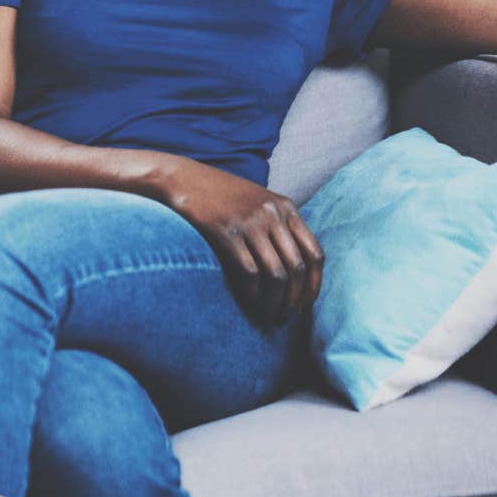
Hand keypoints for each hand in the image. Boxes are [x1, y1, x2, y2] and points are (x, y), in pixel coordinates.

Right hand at [156, 159, 323, 327]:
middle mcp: (273, 215)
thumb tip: (294, 265)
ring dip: (275, 302)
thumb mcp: (257, 202)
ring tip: (269, 317)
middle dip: (295, 299)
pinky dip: (253, 294)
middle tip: (285, 317)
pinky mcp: (227, 233)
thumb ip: (278, 224)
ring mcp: (250, 223)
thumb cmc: (219, 195)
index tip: (306, 304)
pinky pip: (249, 271)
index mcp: (286, 207)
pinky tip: (250, 304)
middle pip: (297, 267)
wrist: (182, 179)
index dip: (314, 284)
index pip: (314, 253)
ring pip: (276, 274)